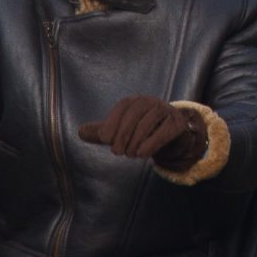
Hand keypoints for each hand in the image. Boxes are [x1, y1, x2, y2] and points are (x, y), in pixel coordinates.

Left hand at [77, 97, 225, 176]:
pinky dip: (151, 144)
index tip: (104, 139)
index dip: (112, 122)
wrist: (170, 135)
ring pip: (148, 123)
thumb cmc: (140, 132)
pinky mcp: (177, 123)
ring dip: (136, 141)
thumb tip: (79, 132)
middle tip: (117, 152)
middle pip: (134, 115)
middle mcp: (150, 102)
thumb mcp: (120, 132)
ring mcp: (165, 110)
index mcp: (134, 101)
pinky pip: (164, 131)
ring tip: (131, 154)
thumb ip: (102, 132)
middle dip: (122, 135)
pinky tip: (142, 155)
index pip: (122, 107)